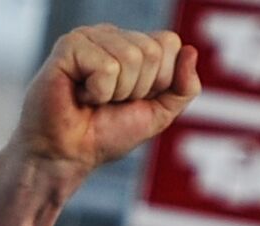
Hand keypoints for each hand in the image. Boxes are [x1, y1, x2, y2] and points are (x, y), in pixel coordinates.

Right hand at [11, 24, 200, 180]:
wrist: (68, 155)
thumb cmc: (106, 134)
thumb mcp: (158, 114)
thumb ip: (183, 88)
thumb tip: (190, 50)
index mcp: (133, 44)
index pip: (170, 44)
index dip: (159, 81)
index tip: (132, 99)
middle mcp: (111, 35)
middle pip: (152, 51)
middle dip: (137, 89)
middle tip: (110, 102)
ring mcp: (89, 37)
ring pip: (131, 57)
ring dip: (116, 93)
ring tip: (93, 100)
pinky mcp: (69, 46)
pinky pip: (107, 67)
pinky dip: (98, 93)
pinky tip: (80, 95)